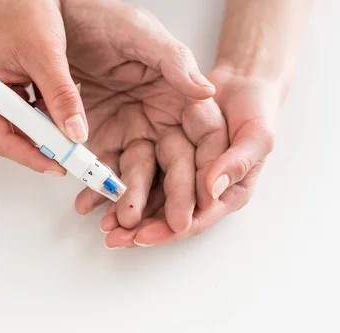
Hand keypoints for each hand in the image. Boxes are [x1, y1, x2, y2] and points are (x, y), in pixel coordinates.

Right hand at [0, 0, 88, 175]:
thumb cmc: (24, 10)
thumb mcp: (47, 56)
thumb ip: (62, 96)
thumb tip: (74, 131)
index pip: (1, 138)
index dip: (31, 155)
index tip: (58, 164)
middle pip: (11, 138)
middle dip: (42, 145)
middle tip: (69, 155)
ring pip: (24, 129)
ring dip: (49, 131)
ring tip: (69, 129)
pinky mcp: (12, 91)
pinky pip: (32, 115)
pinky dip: (50, 116)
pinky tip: (63, 109)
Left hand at [50, 0, 227, 237]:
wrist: (62, 18)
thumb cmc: (108, 20)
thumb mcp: (142, 35)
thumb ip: (174, 63)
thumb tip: (206, 91)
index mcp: (180, 99)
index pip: (204, 141)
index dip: (208, 170)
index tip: (205, 196)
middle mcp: (158, 121)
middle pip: (173, 167)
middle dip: (171, 198)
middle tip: (171, 225)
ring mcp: (128, 132)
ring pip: (135, 174)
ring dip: (129, 200)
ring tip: (122, 223)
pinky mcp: (98, 139)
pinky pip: (98, 169)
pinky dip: (92, 188)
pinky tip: (86, 204)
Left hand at [101, 65, 278, 247]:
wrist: (238, 82)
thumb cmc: (255, 108)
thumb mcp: (257, 133)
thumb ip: (239, 160)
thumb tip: (213, 189)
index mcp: (225, 189)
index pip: (196, 216)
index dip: (170, 227)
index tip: (144, 236)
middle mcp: (195, 184)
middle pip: (165, 212)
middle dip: (139, 227)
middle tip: (115, 238)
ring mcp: (171, 167)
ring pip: (143, 195)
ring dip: (120, 211)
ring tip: (101, 225)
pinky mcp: (153, 149)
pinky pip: (126, 170)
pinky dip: (107, 186)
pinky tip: (87, 200)